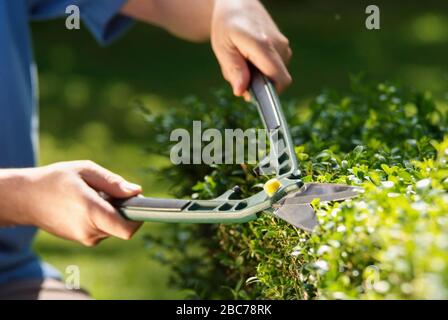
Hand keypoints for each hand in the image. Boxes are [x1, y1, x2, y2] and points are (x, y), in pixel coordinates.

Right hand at [1, 161, 141, 245]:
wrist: (25, 198)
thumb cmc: (56, 179)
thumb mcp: (86, 171)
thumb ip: (113, 183)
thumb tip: (137, 192)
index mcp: (91, 212)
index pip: (127, 229)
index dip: (139, 218)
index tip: (139, 203)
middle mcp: (89, 230)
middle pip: (122, 226)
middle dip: (124, 210)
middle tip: (110, 192)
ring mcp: (83, 237)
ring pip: (113, 227)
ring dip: (111, 213)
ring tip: (93, 196)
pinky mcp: (80, 239)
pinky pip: (102, 229)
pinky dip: (101, 218)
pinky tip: (86, 204)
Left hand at [211, 0, 291, 99]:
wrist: (238, 4)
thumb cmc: (227, 25)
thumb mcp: (223, 48)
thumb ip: (233, 70)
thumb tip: (242, 91)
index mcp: (262, 45)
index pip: (279, 79)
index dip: (270, 93)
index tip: (254, 96)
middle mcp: (278, 44)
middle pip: (277, 80)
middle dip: (259, 85)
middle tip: (239, 74)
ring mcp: (283, 44)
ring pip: (275, 75)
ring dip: (259, 76)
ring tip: (243, 62)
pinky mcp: (284, 46)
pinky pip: (276, 67)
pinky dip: (263, 69)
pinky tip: (250, 58)